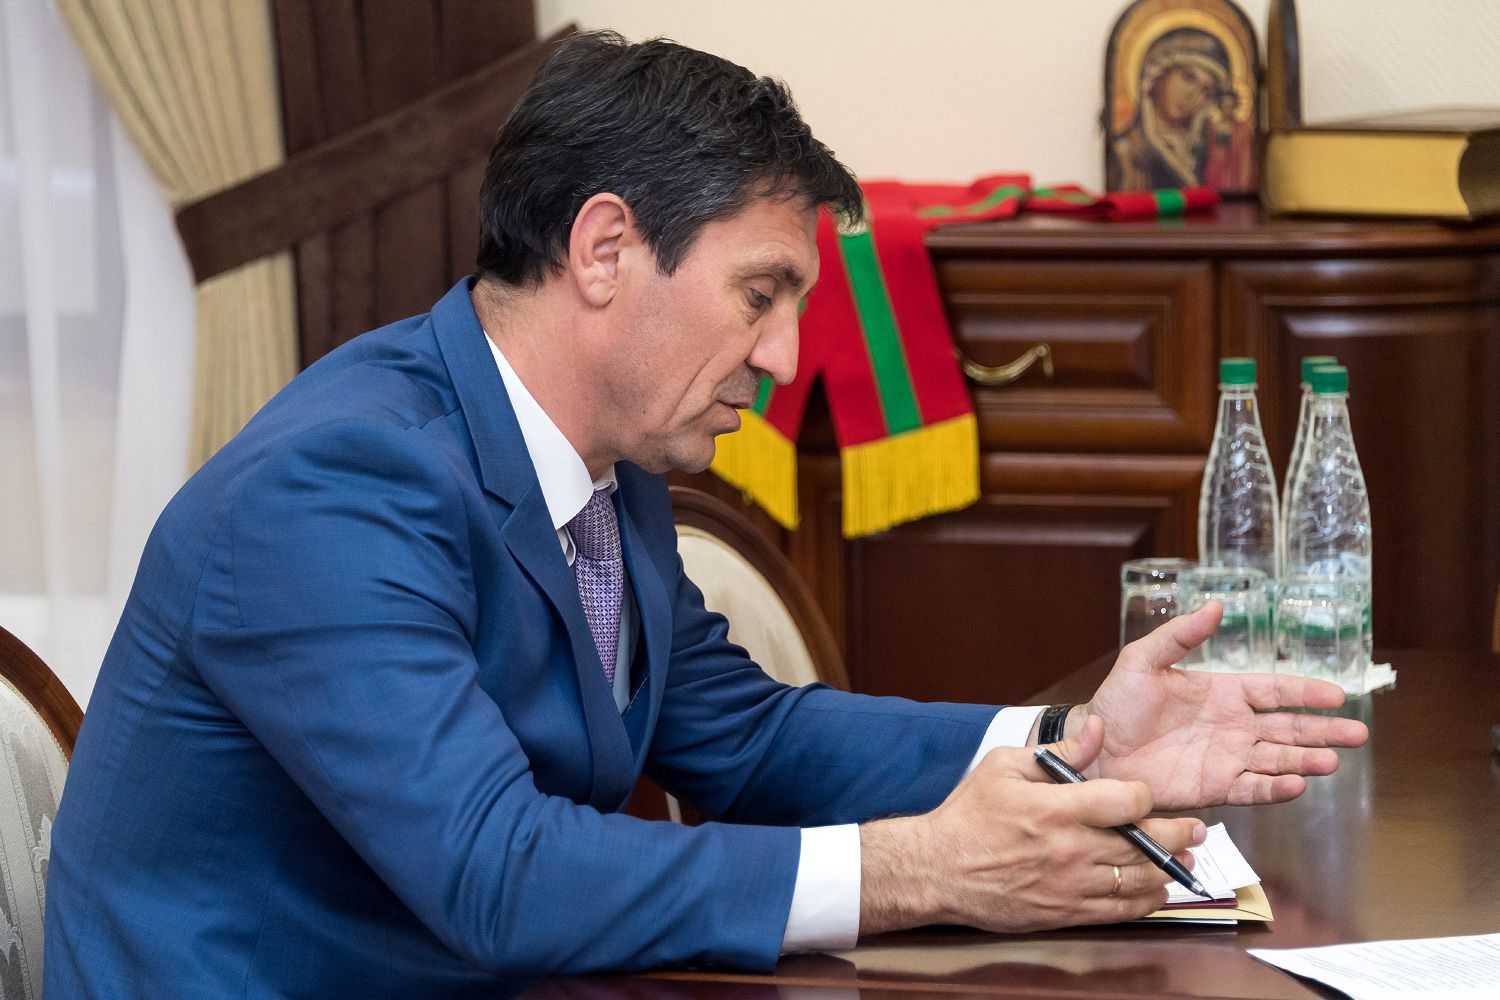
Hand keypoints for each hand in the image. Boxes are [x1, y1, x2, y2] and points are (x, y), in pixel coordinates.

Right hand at [859, 716, 1204, 935]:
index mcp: (1057, 808)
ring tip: (1184, 860)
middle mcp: (1071, 849)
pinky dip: (1145, 902)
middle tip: (1196, 828)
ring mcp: (1071, 885)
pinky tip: (1156, 891)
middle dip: (1178, 835)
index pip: (1126, 801)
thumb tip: (1096, 728)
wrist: (939, 868)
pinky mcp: (1066, 912)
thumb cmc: (969, 814)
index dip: (1145, 796)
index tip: (1144, 795)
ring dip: (1168, 870)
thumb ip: (1057, 750)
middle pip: (1144, 844)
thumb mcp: (1004, 765)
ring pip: (1139, 880)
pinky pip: (1119, 911)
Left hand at [1084, 602, 1369, 809]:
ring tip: (1332, 760)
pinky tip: (1297, 785)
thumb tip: (1215, 605)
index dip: (1305, 692)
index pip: (1274, 690)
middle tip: (1358, 734)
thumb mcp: (1143, 660)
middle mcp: (1232, 726)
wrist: (1094, 749)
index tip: (1338, 695)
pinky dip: (1275, 789)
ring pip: (1278, 760)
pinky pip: (1253, 789)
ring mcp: (1227, 758)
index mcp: (1221, 693)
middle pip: (1288, 728)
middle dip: (1323, 730)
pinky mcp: (1215, 787)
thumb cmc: (1117, 702)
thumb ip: (1180, 635)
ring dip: (1306, 760)